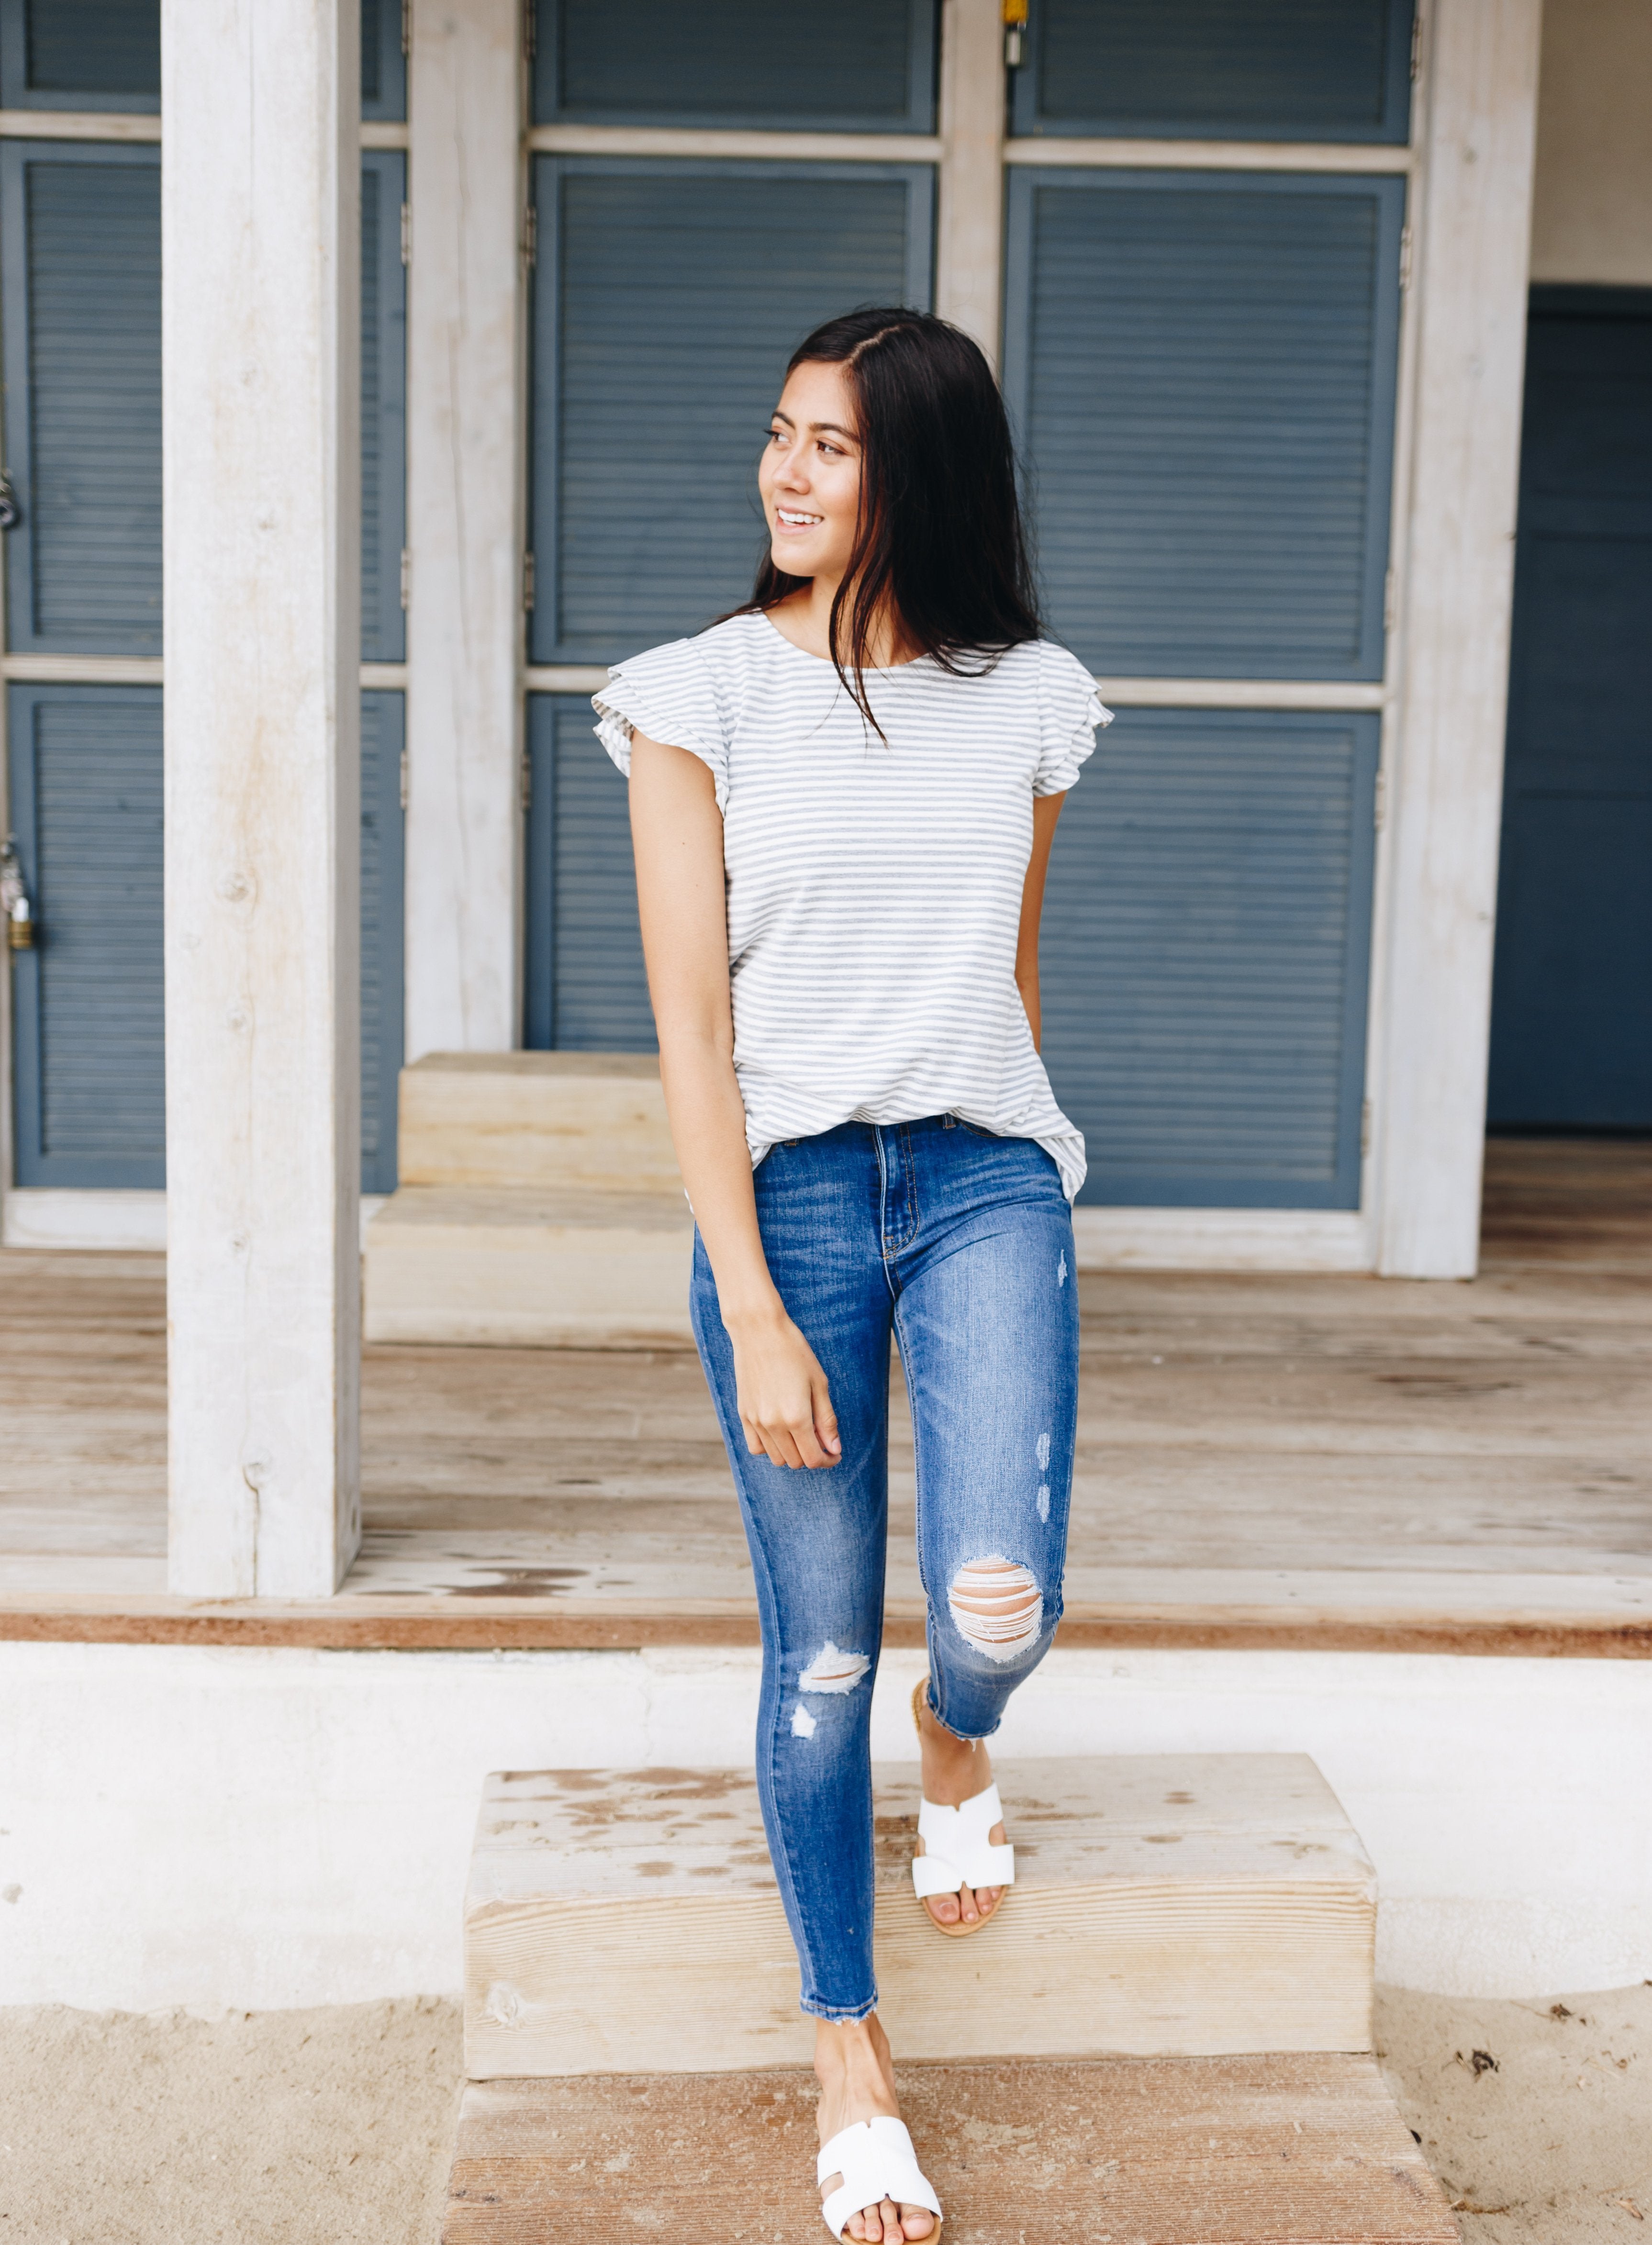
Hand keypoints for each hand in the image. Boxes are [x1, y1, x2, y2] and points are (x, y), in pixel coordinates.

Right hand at [727, 1309, 841, 1469]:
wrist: (759, 1331)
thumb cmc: (794, 1352)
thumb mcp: (819, 1384)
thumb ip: (827, 1420)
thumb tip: (834, 1448)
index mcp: (796, 1417)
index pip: (813, 1458)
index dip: (828, 1460)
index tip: (835, 1453)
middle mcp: (774, 1424)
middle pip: (795, 1461)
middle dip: (812, 1456)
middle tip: (820, 1438)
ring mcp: (756, 1421)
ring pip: (776, 1458)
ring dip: (792, 1453)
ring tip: (801, 1432)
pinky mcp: (743, 1414)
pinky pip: (756, 1447)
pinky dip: (770, 1447)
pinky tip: (780, 1431)